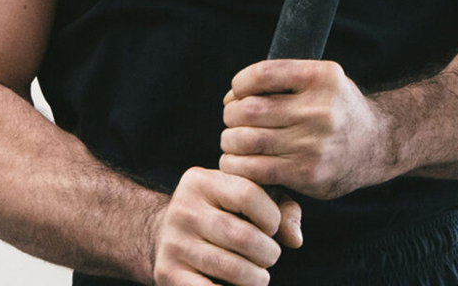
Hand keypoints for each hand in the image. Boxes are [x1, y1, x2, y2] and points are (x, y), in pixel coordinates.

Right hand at [152, 166, 301, 285]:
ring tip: (258, 275)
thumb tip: (295, 239)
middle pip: (243, 236)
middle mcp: (183, 208)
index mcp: (201, 181)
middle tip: (269, 256)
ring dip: (256, 278)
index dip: (271, 216)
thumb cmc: (218, 213)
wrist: (162, 234)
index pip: (248, 194)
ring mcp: (174, 242)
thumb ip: (279, 208)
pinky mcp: (168, 273)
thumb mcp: (242, 198)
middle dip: (268, 253)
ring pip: (232, 268)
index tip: (273, 228)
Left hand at [220, 59, 386, 198]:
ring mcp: (315, 144)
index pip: (263, 74)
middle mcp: (320, 109)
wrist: (376, 145)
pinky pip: (257, 169)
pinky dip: (237, 165)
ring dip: (230, 140)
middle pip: (251, 110)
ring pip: (248, 140)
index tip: (237, 91)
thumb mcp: (323, 80)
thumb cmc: (337, 108)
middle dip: (231, 114)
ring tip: (231, 140)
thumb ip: (285, 80)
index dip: (240, 83)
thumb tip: (234, 94)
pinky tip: (236, 161)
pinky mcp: (308, 174)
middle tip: (231, 119)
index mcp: (322, 77)